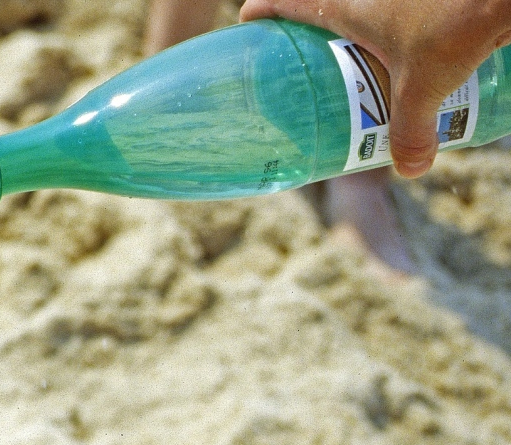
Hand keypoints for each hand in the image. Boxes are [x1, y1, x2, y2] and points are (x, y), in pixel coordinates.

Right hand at [240, 0, 510, 177]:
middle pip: (317, 3)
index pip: (281, 1)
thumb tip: (410, 169)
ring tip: (357, 57)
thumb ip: (411, 130)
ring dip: (353, 25)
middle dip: (308, 27)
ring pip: (357, 6)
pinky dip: (389, 21)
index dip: (260, 12)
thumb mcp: (426, 86)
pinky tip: (407, 42)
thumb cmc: (454, 22)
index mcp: (341, 5)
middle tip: (306, 57)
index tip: (249, 25)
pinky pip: (391, 8)